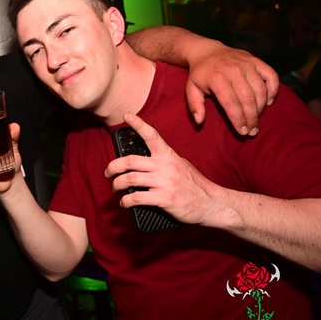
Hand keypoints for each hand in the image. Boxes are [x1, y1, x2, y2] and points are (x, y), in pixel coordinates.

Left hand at [105, 113, 228, 227]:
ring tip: (115, 188)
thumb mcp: (181, 165)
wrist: (212, 204)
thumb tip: (144, 163)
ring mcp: (164, 182)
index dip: (138, 124)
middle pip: (130, 161)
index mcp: (169, 156)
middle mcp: (165, 166)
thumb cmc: (195, 185)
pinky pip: (137, 198)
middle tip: (108, 172)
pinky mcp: (164, 198)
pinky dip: (126, 201)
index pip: (152, 136)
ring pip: (130, 179)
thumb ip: (164, 161)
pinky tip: (124, 203)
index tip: (127, 115)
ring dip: (117, 184)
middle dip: (113, 166)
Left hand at [186, 43, 278, 135]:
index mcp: (217, 78)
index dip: (238, 120)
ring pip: (260, 90)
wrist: (207, 51)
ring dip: (261, 108)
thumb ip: (194, 105)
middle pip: (248, 99)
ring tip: (257, 119)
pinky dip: (273, 90)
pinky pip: (272, 76)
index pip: (231, 104)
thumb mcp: (191, 88)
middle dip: (252, 118)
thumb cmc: (200, 74)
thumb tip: (199, 121)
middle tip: (252, 131)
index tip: (242, 132)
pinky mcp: (256, 61)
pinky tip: (268, 102)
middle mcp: (234, 70)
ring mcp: (247, 64)